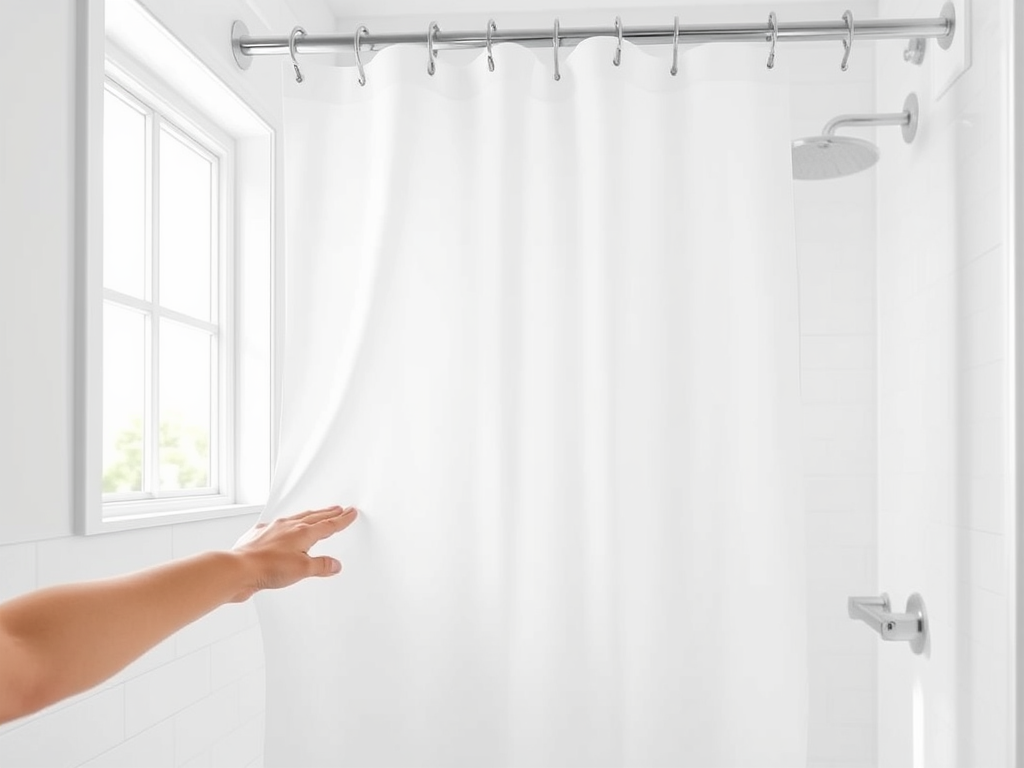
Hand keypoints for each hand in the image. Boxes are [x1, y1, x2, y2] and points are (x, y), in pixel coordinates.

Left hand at [230, 506, 358, 601]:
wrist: (238, 568)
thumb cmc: (268, 567)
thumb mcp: (302, 569)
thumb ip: (321, 566)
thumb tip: (334, 564)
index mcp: (302, 533)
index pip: (328, 525)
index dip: (342, 519)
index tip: (351, 512)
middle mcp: (288, 527)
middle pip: (314, 517)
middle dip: (328, 513)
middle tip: (339, 508)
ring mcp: (272, 529)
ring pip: (296, 518)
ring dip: (310, 516)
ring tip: (317, 514)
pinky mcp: (259, 535)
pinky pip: (277, 525)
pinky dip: (287, 525)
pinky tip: (284, 528)